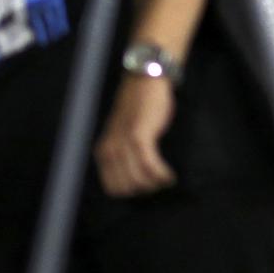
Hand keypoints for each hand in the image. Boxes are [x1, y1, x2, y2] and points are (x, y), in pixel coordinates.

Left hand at [95, 74, 177, 195]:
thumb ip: (123, 154)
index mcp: (103, 151)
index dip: (133, 192)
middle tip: (161, 183)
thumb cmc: (139, 107)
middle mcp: (110, 149)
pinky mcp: (139, 136)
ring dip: (156, 184)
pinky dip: (161, 174)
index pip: (113, 189)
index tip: (149, 188)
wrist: (145, 80)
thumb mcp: (122, 133)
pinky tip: (170, 175)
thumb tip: (139, 180)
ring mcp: (123, 143)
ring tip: (168, 180)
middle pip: (128, 187)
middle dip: (146, 190)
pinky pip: (150, 166)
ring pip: (139, 179)